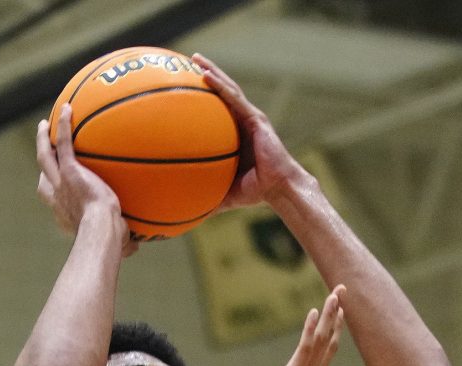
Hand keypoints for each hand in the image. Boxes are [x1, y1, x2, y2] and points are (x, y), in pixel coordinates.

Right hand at [36, 106, 135, 256]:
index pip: (56, 201)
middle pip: (44, 179)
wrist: (101, 230)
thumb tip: (137, 248)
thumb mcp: (117, 243)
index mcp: (66, 214)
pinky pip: (64, 143)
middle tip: (45, 148)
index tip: (58, 184)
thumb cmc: (110, 242)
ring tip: (46, 124)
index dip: (54, 192)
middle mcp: (58, 198)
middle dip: (44, 163)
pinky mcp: (70, 170)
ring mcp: (61, 183)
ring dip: (44, 140)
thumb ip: (125, 242)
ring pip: (45, 156)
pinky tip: (67, 108)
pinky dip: (63, 125)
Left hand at [193, 55, 309, 212]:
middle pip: (222, 91)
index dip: (203, 94)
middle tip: (187, 61)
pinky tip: (206, 76)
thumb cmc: (254, 192)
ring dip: (212, 71)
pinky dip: (220, 86)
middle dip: (206, 73)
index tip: (184, 84)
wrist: (278, 189)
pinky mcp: (256, 119)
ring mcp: (250, 117)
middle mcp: (243, 120)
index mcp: (236, 133)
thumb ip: (205, 194)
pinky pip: (235, 99)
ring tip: (196, 59)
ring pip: (228, 88)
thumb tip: (183, 209)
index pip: (217, 108)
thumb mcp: (224, 192)